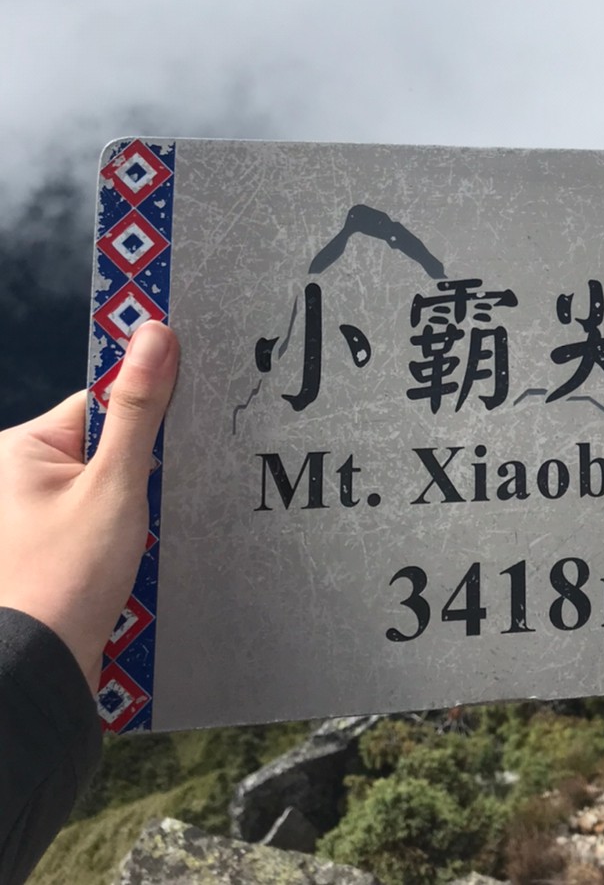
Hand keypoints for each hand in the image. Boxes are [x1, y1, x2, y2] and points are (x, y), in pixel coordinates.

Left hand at [0, 322, 178, 691]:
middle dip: (141, 469)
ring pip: (103, 486)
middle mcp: (15, 478)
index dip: (145, 415)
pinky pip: (94, 521)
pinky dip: (121, 534)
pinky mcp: (43, 553)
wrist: (34, 675)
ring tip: (150, 531)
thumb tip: (155, 331)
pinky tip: (138, 554)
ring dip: (134, 505)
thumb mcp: (114, 484)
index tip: (184, 429)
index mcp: (20, 449)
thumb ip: (138, 408)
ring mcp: (27, 518)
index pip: (99, 402)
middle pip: (103, 445)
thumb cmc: (66, 577)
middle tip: (167, 493)